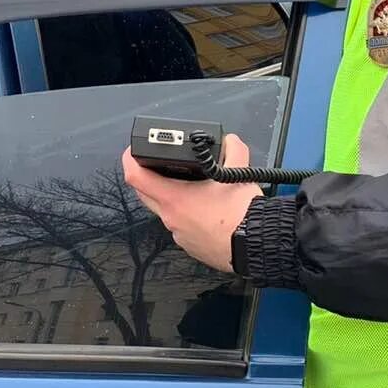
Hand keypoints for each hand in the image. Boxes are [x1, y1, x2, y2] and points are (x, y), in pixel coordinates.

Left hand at [121, 134, 261, 273]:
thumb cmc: (243, 215)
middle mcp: (171, 218)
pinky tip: (206, 211)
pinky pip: (182, 227)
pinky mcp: (191, 246)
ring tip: (192, 188)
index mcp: (175, 198)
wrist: (258, 245)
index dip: (129, 159)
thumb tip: (230, 141)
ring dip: (173, 198)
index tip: (132, 151)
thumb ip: (233, 150)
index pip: (136, 177)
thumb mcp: (238, 173)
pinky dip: (188, 216)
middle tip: (159, 166)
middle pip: (145, 194)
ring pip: (166, 211)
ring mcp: (180, 235)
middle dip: (149, 177)